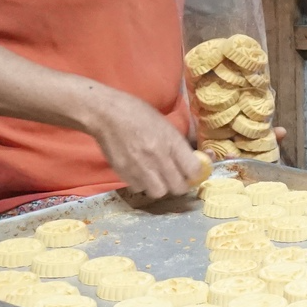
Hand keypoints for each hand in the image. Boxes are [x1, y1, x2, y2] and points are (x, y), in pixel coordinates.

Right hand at [84, 87, 206, 198]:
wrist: (107, 114)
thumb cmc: (138, 114)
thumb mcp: (166, 124)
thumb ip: (181, 144)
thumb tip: (200, 157)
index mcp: (171, 141)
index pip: (193, 170)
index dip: (196, 173)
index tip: (193, 171)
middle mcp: (157, 157)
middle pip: (178, 187)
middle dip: (180, 184)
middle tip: (177, 177)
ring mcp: (140, 167)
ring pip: (159, 192)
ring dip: (161, 187)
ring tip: (157, 177)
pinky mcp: (124, 173)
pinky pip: (139, 188)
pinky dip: (142, 184)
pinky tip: (140, 173)